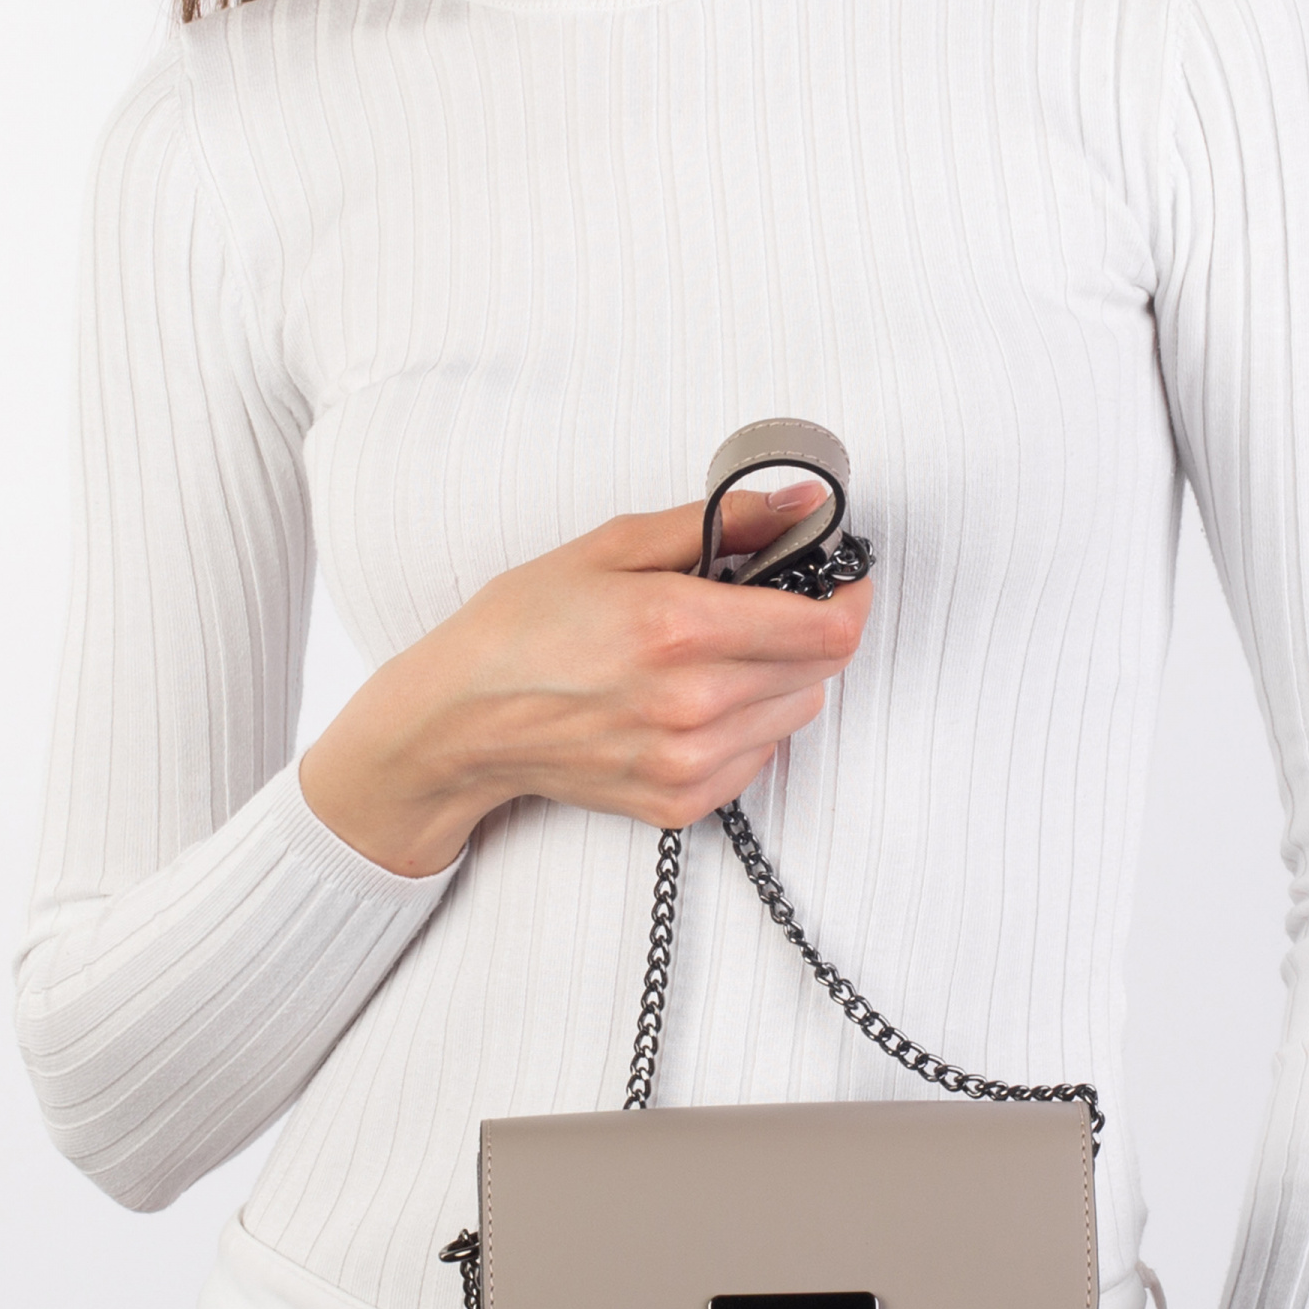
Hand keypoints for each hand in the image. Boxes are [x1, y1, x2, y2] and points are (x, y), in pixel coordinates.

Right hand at [299, 487, 870, 876]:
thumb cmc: (519, 631)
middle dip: (810, 630)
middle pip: (821, 671)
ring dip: (779, 678)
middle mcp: (691, 704)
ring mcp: (686, 761)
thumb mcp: (612, 546)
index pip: (826, 630)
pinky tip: (696, 701)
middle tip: (767, 607)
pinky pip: (759, 759)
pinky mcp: (679, 802)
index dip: (849, 598)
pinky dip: (748, 726)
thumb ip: (719, 523)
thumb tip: (798, 506)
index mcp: (678, 629)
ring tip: (718, 654)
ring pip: (797, 714)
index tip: (841, 579)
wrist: (459, 722)